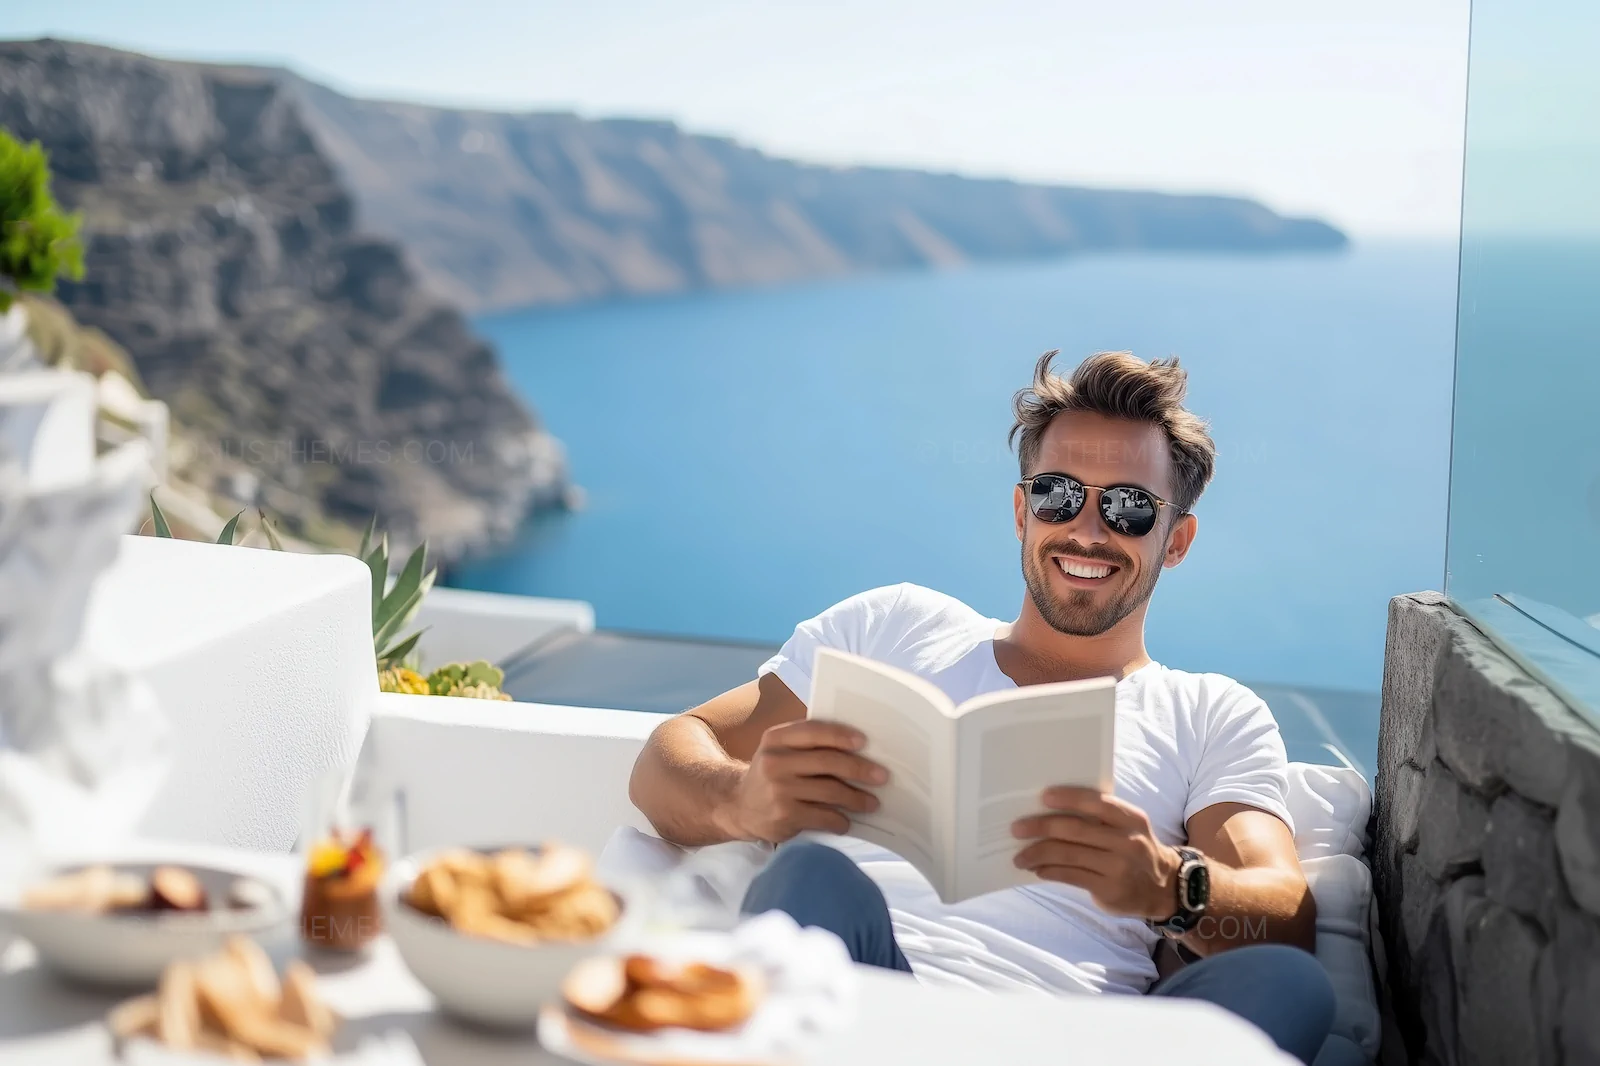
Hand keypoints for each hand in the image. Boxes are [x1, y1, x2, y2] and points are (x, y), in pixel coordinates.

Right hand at [721, 720, 888, 843]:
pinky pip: (822, 817)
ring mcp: (778, 790)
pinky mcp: (784, 816)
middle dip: (859, 769)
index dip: (841, 736)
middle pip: (827, 762)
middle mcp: (774, 761)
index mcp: (776, 739)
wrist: (738, 806)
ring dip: (856, 799)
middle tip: (882, 777)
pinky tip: (847, 822)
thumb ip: (808, 744)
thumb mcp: (780, 750)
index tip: (864, 742)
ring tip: (872, 803)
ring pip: (829, 792)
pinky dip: (840, 821)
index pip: (813, 732)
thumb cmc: (772, 773)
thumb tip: (859, 747)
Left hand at [1010, 787, 1181, 919]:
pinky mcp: (1109, 889)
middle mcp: (1127, 842)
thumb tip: (1051, 809)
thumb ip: (1101, 818)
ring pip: (1069, 855)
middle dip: (1041, 827)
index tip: (1043, 796)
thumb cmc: (1135, 850)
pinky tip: (1038, 869)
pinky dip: (1050, 871)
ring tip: (1020, 856)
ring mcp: (1118, 867)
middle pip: (1076, 830)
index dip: (1069, 798)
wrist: (1164, 888)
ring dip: (1038, 854)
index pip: (1097, 803)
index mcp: (1131, 819)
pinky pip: (1071, 876)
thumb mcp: (1130, 828)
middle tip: (1017, 828)